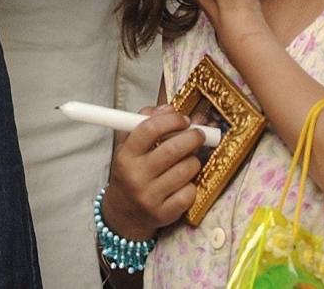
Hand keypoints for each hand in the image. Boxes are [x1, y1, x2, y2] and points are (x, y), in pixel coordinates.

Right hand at [103, 106, 204, 239]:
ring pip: (185, 171)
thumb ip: (146, 121)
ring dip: (194, 160)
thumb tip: (169, 108)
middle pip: (172, 150)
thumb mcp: (129, 145)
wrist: (123, 213)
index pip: (149, 129)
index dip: (171, 120)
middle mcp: (136, 176)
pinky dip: (192, 184)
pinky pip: (189, 194)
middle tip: (200, 134)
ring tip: (192, 158)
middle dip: (192, 137)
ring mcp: (150, 197)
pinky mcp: (164, 214)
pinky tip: (187, 181)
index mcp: (126, 155)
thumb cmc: (131, 171)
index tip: (183, 119)